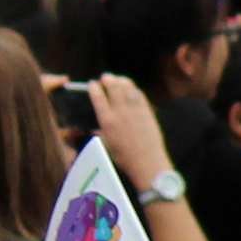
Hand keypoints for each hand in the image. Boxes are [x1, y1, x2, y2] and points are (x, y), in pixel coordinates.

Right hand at [89, 72, 174, 187]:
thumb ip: (100, 133)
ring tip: (118, 79)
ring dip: (121, 80)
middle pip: (112, 86)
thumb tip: (94, 129)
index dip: (93, 87)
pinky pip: (139, 94)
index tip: (92, 84)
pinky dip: (133, 89)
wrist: (147, 161)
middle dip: (107, 79)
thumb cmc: (124, 157)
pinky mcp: (147, 111)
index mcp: (107, 120)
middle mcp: (120, 111)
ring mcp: (135, 109)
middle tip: (105, 78)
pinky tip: (131, 88)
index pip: (97, 96)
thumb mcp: (106, 145)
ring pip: (127, 87)